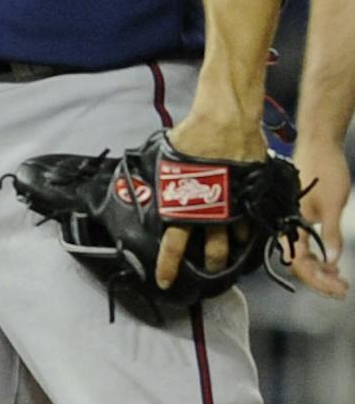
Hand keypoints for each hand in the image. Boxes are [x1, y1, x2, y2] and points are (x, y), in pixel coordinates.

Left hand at [156, 108, 266, 289]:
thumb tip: (150, 181)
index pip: (173, 244)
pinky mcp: (252, 196)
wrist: (225, 121)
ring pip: (235, 240)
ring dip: (231, 250)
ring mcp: (235, 206)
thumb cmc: (192, 135)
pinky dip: (248, 227)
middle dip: (209, 265)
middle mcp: (212, 212)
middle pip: (211, 251)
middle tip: (207, 273)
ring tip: (229, 258)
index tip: (165, 281)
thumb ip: (162, 176)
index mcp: (186, 205)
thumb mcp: (166, 158)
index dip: (168, 265)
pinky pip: (251, 220)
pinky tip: (245, 232)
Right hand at [291, 136, 350, 297]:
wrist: (319, 141)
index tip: (339, 288)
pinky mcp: (298, 212)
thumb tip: (333, 261)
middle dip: (320, 279)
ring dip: (319, 269)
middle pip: (298, 261)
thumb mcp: (335, 204)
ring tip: (339, 277)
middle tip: (343, 288)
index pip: (299, 262)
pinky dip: (318, 255)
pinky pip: (304, 241)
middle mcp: (286, 221)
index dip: (318, 279)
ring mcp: (292, 217)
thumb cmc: (325, 169)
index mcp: (290, 220)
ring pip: (301, 253)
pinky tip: (331, 259)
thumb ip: (331, 233)